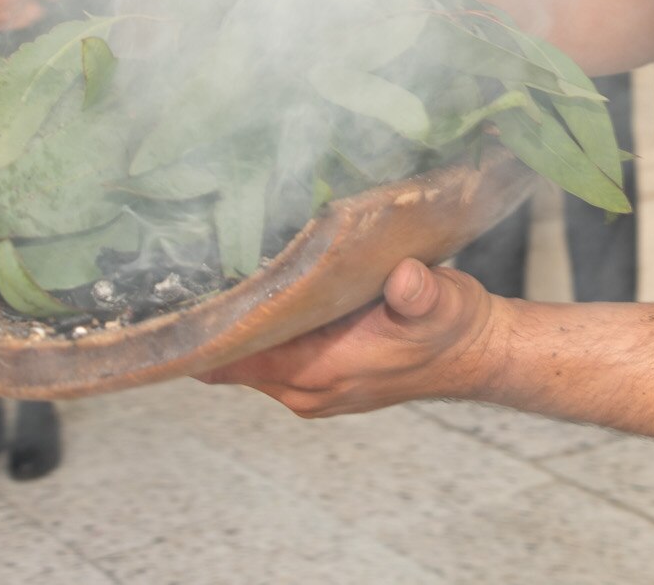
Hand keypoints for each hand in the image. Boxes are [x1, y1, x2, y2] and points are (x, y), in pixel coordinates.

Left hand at [196, 258, 503, 417]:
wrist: (474, 354)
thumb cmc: (452, 326)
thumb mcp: (442, 299)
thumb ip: (419, 291)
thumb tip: (404, 278)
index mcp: (322, 371)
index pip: (236, 360)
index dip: (205, 332)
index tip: (179, 294)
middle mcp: (305, 389)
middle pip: (231, 360)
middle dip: (215, 321)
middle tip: (195, 263)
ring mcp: (308, 389)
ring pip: (247, 360)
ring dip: (237, 325)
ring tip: (220, 272)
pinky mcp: (316, 380)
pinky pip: (266, 359)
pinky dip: (258, 332)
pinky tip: (259, 293)